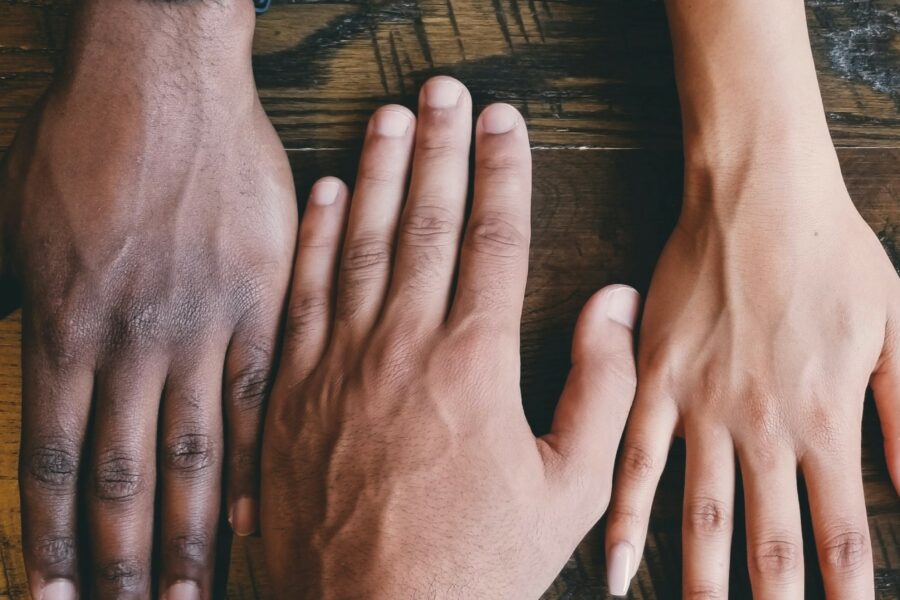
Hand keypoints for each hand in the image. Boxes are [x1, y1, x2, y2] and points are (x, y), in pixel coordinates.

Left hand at [0, 2, 296, 596]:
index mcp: (65, 324)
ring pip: (192, 451)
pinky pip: (257, 396)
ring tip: (191, 593)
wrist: (165, 77)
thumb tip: (48, 378)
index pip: (55, 459)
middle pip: (124, 475)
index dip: (51, 535)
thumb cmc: (89, 139)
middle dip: (120, 559)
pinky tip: (253, 510)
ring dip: (188, 530)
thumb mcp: (26, 226)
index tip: (55, 592)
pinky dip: (251, 459)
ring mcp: (199, 324)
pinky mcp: (258, 302)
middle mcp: (130, 340)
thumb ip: (38, 312)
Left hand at [261, 76, 640, 598]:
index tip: (505, 121)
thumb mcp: (567, 491)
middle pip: (424, 221)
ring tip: (389, 116)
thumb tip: (615, 304)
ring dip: (377, 171)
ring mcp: (338, 362)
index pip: (493, 238)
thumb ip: (600, 388)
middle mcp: (401, 345)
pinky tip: (326, 193)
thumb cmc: (472, 564)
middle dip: (439, 147)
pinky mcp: (290, 388)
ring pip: (360, 242)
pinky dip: (314, 237)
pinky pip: (302, 293)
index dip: (503, 171)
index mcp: (473, 364)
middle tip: (445, 90)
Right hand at [604, 155, 899, 597]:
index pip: (842, 534)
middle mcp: (763, 427)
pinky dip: (625, 519)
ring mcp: (702, 407)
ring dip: (704, 582)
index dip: (847, 594)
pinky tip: (619, 569)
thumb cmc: (832, 254)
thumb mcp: (899, 329)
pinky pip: (635, 460)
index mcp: (827, 418)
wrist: (757, 196)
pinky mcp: (655, 381)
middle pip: (771, 543)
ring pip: (700, 514)